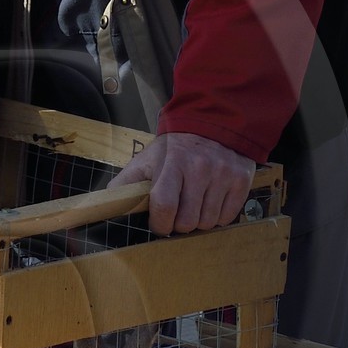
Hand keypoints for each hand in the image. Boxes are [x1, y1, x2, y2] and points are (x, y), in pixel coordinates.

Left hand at [121, 131, 255, 236]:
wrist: (212, 123)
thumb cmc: (174, 148)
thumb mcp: (146, 160)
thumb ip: (125, 184)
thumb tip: (105, 205)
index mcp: (173, 163)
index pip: (165, 207)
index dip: (160, 224)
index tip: (159, 223)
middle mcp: (201, 169)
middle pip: (187, 222)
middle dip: (178, 223)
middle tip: (178, 211)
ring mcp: (224, 175)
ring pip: (207, 223)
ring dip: (198, 221)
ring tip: (194, 204)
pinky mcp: (242, 180)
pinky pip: (227, 218)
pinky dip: (217, 217)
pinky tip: (211, 201)